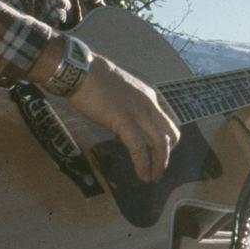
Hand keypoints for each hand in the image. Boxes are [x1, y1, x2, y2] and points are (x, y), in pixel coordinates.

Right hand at [67, 53, 179, 181]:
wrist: (80, 70)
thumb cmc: (93, 79)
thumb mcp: (120, 93)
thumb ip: (127, 111)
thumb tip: (123, 131)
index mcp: (149, 97)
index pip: (167, 123)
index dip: (165, 142)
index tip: (155, 154)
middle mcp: (149, 104)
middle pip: (169, 135)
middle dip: (166, 156)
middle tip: (158, 170)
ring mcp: (138, 113)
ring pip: (160, 144)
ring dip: (158, 165)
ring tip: (152, 178)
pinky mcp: (123, 121)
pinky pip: (139, 148)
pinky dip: (143, 164)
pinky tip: (142, 175)